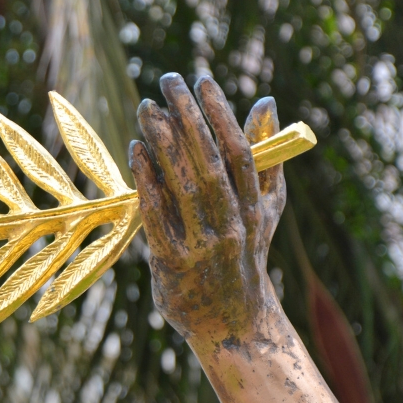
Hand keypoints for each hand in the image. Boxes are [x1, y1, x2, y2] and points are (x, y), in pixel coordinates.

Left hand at [128, 74, 285, 343]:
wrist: (230, 322)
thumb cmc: (243, 254)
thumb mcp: (265, 209)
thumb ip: (266, 158)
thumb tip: (265, 103)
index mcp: (256, 208)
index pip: (241, 151)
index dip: (222, 114)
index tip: (203, 80)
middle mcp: (232, 223)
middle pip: (210, 161)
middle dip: (189, 117)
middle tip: (168, 81)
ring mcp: (203, 244)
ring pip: (183, 184)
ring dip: (163, 142)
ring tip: (147, 107)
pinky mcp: (173, 262)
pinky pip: (157, 215)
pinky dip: (147, 181)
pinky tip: (135, 150)